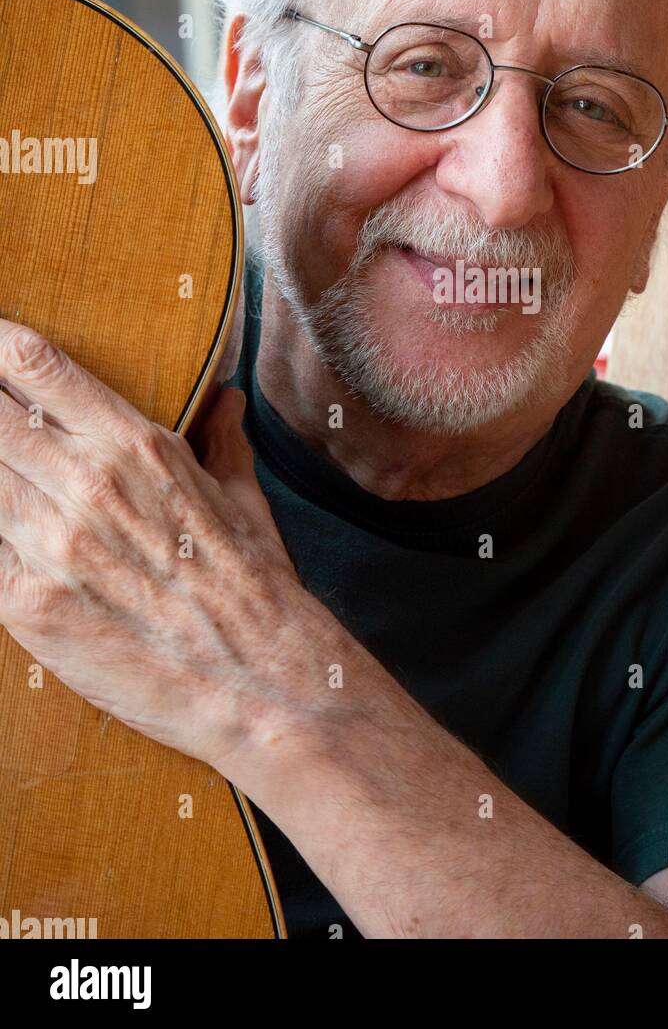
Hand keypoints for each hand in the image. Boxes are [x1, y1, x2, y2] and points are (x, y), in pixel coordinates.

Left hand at [0, 318, 324, 777]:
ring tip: (3, 481)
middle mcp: (87, 483)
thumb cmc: (255, 589)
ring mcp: (51, 544)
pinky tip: (0, 535)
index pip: (39, 368)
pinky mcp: (28, 605)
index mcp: (138, 446)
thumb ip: (222, 441)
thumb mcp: (244, 500)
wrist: (259, 680)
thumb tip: (225, 398)